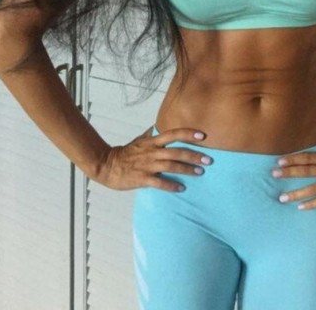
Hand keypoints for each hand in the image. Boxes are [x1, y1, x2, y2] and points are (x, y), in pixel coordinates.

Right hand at [95, 126, 212, 191]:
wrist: (106, 165)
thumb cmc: (124, 153)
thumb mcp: (138, 140)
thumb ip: (148, 135)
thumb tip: (153, 127)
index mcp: (152, 142)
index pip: (173, 134)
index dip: (189, 133)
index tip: (203, 135)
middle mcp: (152, 152)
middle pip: (177, 151)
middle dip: (194, 155)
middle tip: (208, 160)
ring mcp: (148, 165)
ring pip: (171, 166)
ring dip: (187, 170)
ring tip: (200, 172)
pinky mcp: (142, 178)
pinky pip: (160, 182)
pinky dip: (172, 185)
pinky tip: (181, 188)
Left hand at [273, 134, 315, 209]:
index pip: (307, 157)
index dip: (293, 159)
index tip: (279, 160)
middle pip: (305, 171)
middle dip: (288, 173)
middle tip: (274, 175)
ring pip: (310, 188)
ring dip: (295, 193)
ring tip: (282, 197)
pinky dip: (311, 204)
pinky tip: (300, 207)